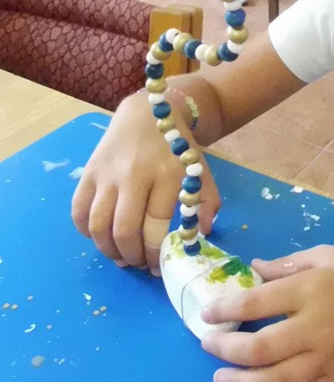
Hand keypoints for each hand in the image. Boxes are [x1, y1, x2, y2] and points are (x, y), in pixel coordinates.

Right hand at [71, 92, 220, 273]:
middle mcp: (133, 174)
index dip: (154, 252)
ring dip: (107, 249)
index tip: (156, 266)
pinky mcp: (89, 172)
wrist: (146, 114)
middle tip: (137, 264)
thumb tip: (201, 234)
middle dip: (130, 256)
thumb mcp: (199, 170)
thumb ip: (206, 202)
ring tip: (119, 257)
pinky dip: (85, 231)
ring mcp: (107, 174)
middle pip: (124, 229)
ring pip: (98, 224)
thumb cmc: (175, 148)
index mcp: (166, 174)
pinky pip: (78, 210)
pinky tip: (100, 236)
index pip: (155, 225)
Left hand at [201, 245, 333, 381]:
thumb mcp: (325, 255)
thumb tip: (251, 270)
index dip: (226, 308)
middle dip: (226, 349)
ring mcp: (328, 359)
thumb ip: (286, 265)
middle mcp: (316, 327)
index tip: (207, 313)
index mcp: (311, 289)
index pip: (257, 303)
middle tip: (208, 345)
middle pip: (261, 348)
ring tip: (221, 379)